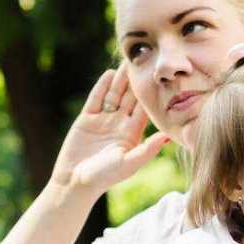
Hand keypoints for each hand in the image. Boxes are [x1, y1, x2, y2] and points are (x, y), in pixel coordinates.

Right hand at [51, 64, 169, 195]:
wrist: (75, 181)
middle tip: (147, 62)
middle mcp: (119, 124)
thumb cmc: (104, 177)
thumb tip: (168, 137)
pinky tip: (109, 73)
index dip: (152, 94)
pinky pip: (96, 99)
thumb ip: (148, 149)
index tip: (161, 78)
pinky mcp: (87, 119)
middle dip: (137, 81)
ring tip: (128, 62)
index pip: (144, 110)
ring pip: (114, 96)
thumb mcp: (129, 163)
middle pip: (130, 98)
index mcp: (132, 134)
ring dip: (121, 81)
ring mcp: (103, 120)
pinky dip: (102, 87)